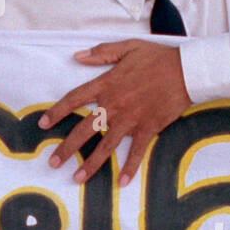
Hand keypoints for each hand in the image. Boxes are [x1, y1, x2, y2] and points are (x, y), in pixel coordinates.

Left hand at [38, 40, 191, 186]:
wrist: (187, 70)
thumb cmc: (158, 57)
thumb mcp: (127, 47)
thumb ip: (101, 52)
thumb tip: (77, 56)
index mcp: (106, 84)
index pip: (74, 99)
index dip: (56, 112)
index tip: (42, 123)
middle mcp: (114, 105)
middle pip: (84, 129)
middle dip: (67, 148)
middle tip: (53, 163)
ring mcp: (131, 119)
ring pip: (106, 145)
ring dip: (91, 164)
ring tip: (77, 178)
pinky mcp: (148, 128)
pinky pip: (137, 151)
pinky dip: (130, 168)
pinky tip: (121, 182)